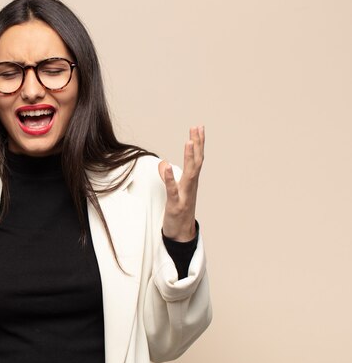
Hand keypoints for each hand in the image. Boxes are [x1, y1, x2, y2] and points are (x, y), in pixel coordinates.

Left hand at [158, 126, 204, 241]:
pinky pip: (173, 190)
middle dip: (197, 144)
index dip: (198, 143)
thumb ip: (170, 176)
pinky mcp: (175, 205)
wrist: (182, 235)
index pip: (196, 159)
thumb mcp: (174, 191)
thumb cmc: (179, 211)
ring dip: (189, 158)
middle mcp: (190, 186)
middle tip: (198, 128)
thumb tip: (164, 163)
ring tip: (189, 141)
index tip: (199, 127)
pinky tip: (166, 167)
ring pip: (189, 174)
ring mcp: (185, 195)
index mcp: (191, 182)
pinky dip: (170, 178)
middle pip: (196, 162)